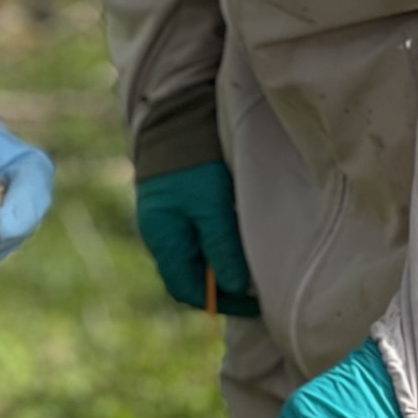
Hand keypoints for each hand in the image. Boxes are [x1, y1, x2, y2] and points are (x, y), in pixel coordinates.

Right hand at [135, 162, 257, 315]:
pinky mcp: (178, 205)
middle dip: (223, 289)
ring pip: (196, 259)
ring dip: (222, 267)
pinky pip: (198, 239)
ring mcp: (168, 222)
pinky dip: (219, 248)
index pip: (188, 290)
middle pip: (191, 278)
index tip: (254, 304)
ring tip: (251, 267)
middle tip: (256, 290)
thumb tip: (236, 288)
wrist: (175, 114)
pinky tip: (237, 242)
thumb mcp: (212, 205)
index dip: (221, 303)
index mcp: (163, 241)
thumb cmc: (193, 160)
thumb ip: (222, 247)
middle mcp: (161, 236)